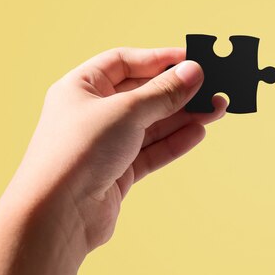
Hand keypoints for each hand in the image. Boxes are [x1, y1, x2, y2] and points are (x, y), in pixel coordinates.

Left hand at [9, 47, 225, 254]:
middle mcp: (93, 114)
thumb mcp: (126, 111)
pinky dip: (175, 141)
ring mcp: (107, 144)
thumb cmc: (76, 153)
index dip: (159, 59)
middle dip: (179, 91)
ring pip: (153, 124)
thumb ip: (163, 93)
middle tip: (212, 88)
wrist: (58, 216)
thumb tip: (193, 72)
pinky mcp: (119, 171)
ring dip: (184, 117)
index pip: (126, 62)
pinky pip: (153, 150)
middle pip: (144, 94)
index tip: (192, 59)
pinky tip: (198, 132)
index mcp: (82, 88)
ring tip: (215, 110)